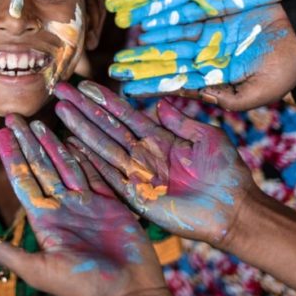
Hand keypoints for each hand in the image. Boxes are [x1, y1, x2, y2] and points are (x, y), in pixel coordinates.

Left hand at [0, 116, 169, 295]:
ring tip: (41, 121)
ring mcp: (87, 204)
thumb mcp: (38, 269)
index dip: (12, 157)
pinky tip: (76, 136)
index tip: (0, 134)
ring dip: (53, 143)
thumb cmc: (82, 286)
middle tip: (15, 117)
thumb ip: (3, 252)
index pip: (23, 180)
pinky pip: (95, 173)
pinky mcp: (111, 204)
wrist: (128, 293)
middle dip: (28, 142)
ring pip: (66, 165)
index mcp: (44, 221)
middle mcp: (62, 208)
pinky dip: (85, 155)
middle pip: (41, 167)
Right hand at [55, 80, 254, 244]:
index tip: (83, 85)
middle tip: (60, 92)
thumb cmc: (227, 174)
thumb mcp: (205, 137)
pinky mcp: (137, 197)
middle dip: (83, 110)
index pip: (124, 116)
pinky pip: (108, 177)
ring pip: (102, 148)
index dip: (104, 100)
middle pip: (106, 128)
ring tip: (60, 112)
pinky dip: (90, 162)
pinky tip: (72, 147)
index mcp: (159, 140)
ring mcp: (138, 176)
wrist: (235, 211)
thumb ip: (181, 121)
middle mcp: (143, 156)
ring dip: (81, 130)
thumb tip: (160, 102)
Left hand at [108, 4, 295, 107]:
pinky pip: (185, 14)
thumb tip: (196, 101)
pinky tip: (144, 21)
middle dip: (140, 64)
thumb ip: (228, 99)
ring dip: (146, 42)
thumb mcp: (260, 90)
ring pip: (171, 38)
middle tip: (113, 68)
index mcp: (215, 77)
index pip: (176, 82)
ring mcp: (210, 35)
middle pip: (166, 60)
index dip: (151, 85)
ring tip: (122, 43)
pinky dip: (165, 18)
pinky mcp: (215, 12)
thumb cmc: (289, 66)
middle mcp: (207, 57)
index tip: (126, 88)